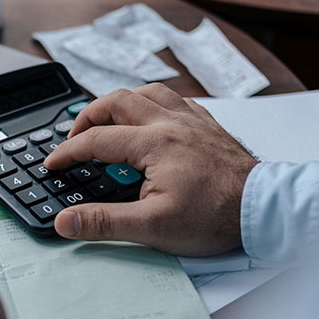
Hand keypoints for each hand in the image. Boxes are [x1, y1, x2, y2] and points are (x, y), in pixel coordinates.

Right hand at [44, 83, 257, 256]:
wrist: (265, 209)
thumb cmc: (216, 217)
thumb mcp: (152, 227)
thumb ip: (104, 222)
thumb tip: (66, 221)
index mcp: (154, 143)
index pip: (96, 140)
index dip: (67, 152)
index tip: (53, 164)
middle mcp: (171, 123)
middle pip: (117, 101)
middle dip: (87, 117)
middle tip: (74, 137)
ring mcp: (192, 120)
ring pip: (147, 91)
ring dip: (120, 101)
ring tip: (107, 120)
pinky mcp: (207, 125)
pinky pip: (175, 99)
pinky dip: (152, 103)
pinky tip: (151, 117)